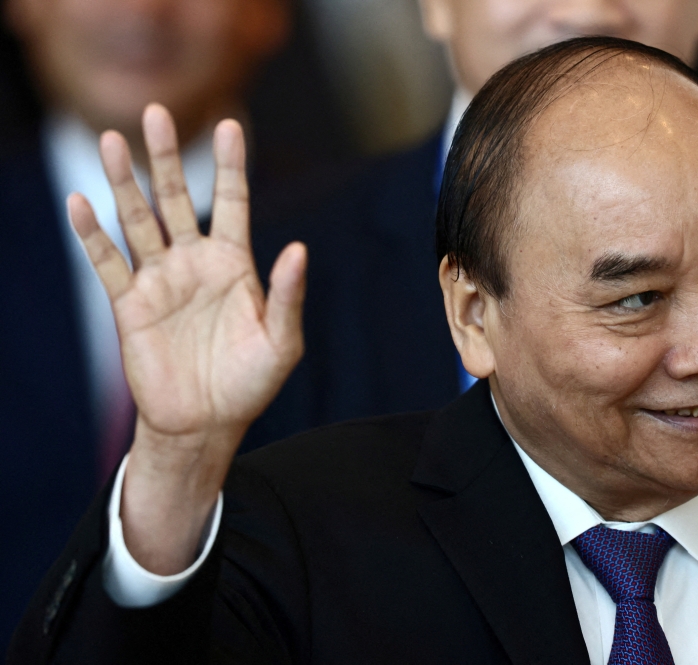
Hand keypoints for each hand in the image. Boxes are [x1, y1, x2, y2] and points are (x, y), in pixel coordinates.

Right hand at [69, 104, 306, 572]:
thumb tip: (299, 248)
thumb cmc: (249, 384)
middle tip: (157, 113)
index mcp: (235, 266)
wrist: (206, 423)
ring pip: (139, 220)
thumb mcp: (282, 341)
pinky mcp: (131, 305)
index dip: (232, 165)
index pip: (234, 202)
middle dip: (168, 158)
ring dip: (125, 182)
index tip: (231, 123)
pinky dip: (93, 235)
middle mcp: (195, 264)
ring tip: (113, 140)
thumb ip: (289, 295)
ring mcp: (161, 281)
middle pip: (179, 199)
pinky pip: (109, 263)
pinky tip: (80, 203)